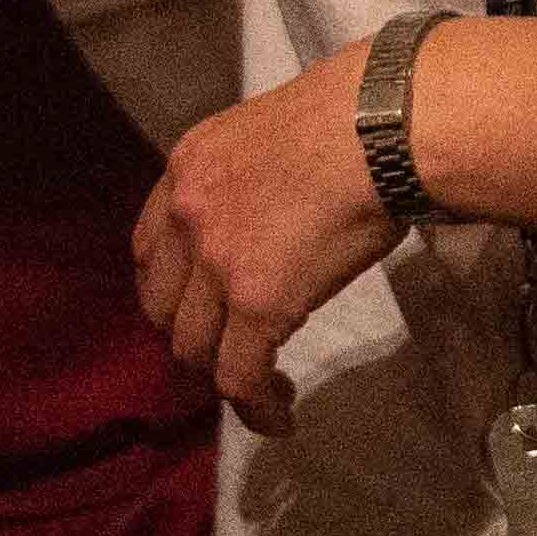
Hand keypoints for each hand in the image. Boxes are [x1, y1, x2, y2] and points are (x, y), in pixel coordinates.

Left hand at [130, 37, 405, 435]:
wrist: (385, 126)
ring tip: (264, 386)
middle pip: (162, 306)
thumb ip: (250, 176)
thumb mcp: (272, 132)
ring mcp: (218, 263)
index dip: (171, 290)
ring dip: (225, 373)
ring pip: (195, 349)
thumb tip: (273, 213)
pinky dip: (257, 408)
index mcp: (188, 165)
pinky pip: (240, 378)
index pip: (151, 249)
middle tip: (235, 346)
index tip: (202, 307)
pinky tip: (281, 418)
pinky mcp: (259, 304)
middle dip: (195, 335)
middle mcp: (188, 214)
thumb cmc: (356, 117)